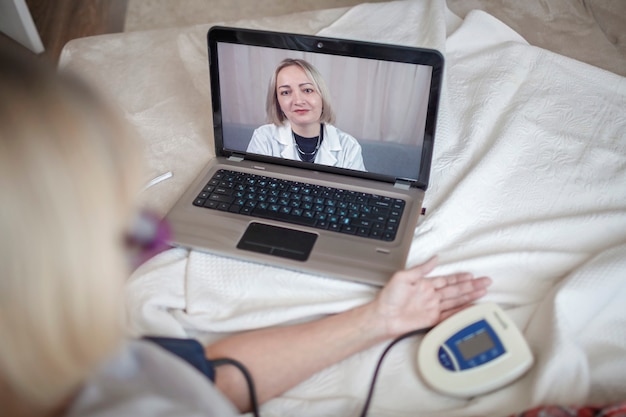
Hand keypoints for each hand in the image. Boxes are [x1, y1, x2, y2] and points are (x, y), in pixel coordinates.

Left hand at [370, 256, 491, 338]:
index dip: (459, 277)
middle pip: (455, 290)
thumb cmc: (388, 297)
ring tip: (483, 292)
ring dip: (469, 296)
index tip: (472, 275)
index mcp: (424, 284)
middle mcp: (430, 296)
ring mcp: (432, 308)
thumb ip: (421, 269)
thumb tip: (434, 258)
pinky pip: (450, 315)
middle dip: (471, 286)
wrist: (383, 317)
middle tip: (486, 282)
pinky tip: (470, 308)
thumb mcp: (403, 276)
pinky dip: (461, 312)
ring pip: (455, 301)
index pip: (447, 280)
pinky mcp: (431, 320)